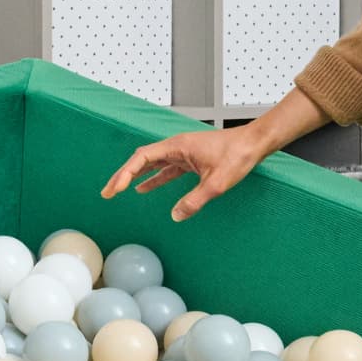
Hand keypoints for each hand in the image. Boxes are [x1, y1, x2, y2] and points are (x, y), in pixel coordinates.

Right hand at [103, 91, 323, 220]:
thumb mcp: (216, 183)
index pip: (142, 158)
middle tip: (107, 193)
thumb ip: (195, 201)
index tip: (115, 189)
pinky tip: (144, 189)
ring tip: (118, 190)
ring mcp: (183, 153)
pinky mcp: (190, 159)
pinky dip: (153, 179)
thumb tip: (176, 216)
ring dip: (135, 177)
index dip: (125, 174)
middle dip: (123, 176)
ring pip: (152, 164)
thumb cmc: (237, 156)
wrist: (254, 144)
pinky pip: (165, 169)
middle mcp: (176, 147)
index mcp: (177, 147)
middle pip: (141, 160)